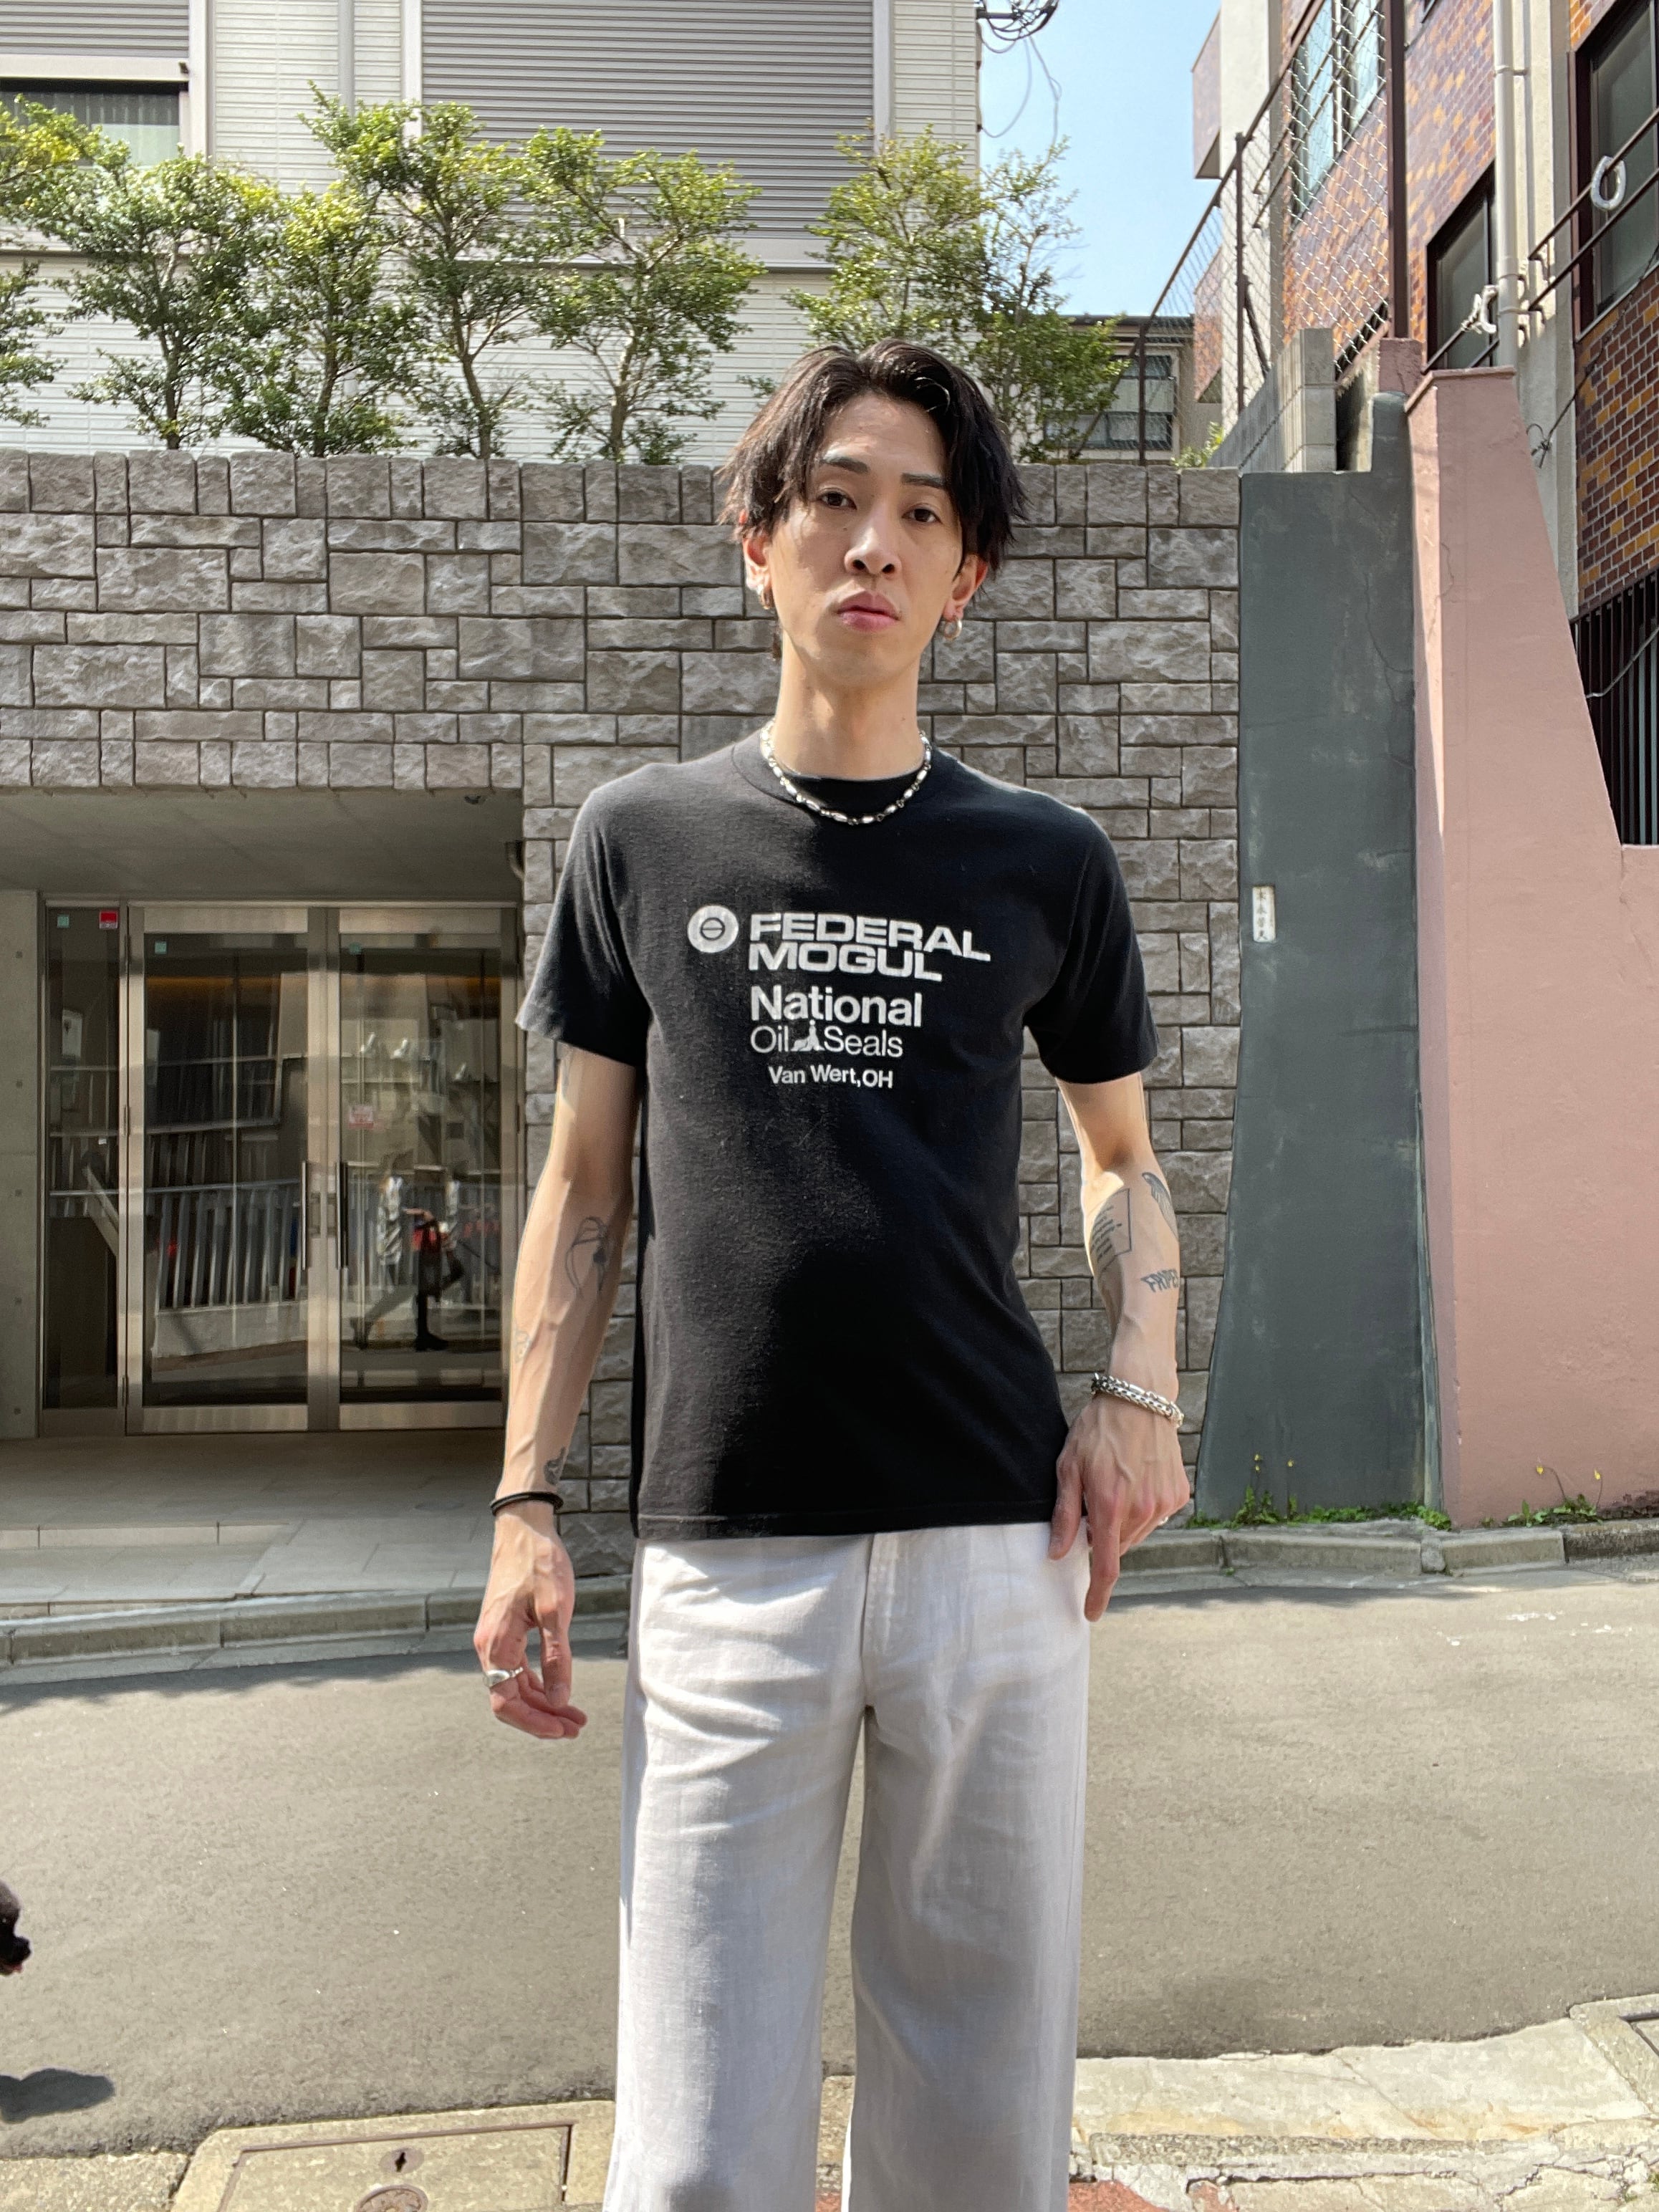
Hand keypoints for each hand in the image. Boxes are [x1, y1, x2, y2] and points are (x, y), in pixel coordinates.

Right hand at [473, 1509, 588, 1740]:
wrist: (524, 1528)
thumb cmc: (539, 1562)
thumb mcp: (555, 1610)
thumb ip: (557, 1657)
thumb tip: (560, 1699)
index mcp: (496, 1644)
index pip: (506, 1701)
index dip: (533, 1722)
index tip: (563, 1730)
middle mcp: (490, 1646)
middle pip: (510, 1698)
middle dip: (543, 1717)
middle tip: (577, 1727)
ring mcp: (496, 1639)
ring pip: (516, 1685)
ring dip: (543, 1703)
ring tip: (575, 1715)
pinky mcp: (506, 1630)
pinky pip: (519, 1668)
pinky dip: (540, 1683)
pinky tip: (561, 1690)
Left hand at [1050, 1391, 1191, 1621]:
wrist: (1139, 1398)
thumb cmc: (1098, 1430)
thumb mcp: (1068, 1467)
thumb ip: (1065, 1514)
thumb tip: (1058, 1553)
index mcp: (1110, 1506)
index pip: (1105, 1566)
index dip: (1097, 1594)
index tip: (1091, 1613)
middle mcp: (1142, 1510)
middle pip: (1118, 1547)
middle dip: (1102, 1538)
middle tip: (1093, 1504)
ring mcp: (1163, 1503)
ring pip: (1136, 1534)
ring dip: (1123, 1523)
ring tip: (1115, 1484)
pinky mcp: (1178, 1494)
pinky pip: (1155, 1516)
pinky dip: (1142, 1509)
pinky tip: (1134, 1480)